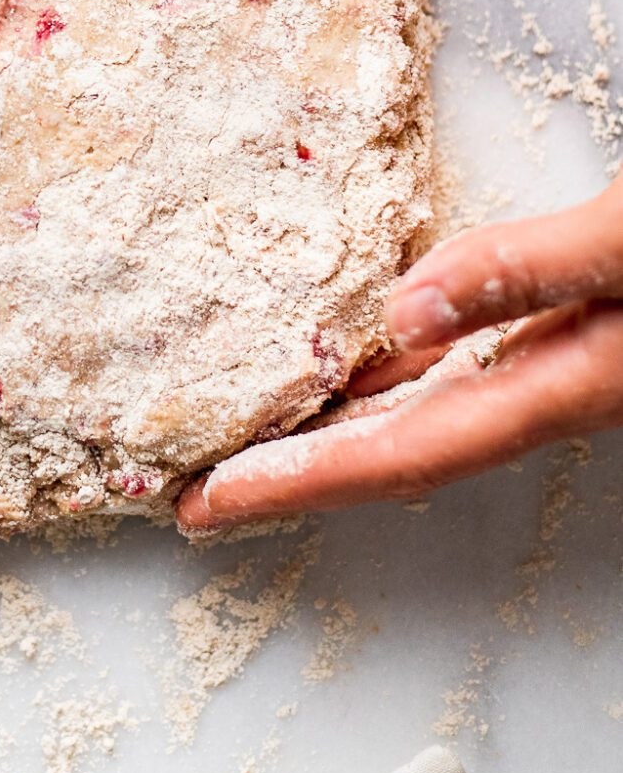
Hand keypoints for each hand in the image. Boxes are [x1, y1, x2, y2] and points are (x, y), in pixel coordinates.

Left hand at [176, 173, 622, 530]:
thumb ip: (531, 271)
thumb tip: (404, 311)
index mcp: (563, 385)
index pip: (403, 450)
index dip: (300, 479)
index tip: (211, 502)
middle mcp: (554, 389)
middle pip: (400, 448)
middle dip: (296, 471)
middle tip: (199, 490)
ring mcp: (563, 362)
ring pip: (426, 409)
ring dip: (336, 424)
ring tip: (251, 431)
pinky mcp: (573, 325)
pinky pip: (454, 365)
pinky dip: (391, 369)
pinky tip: (359, 352)